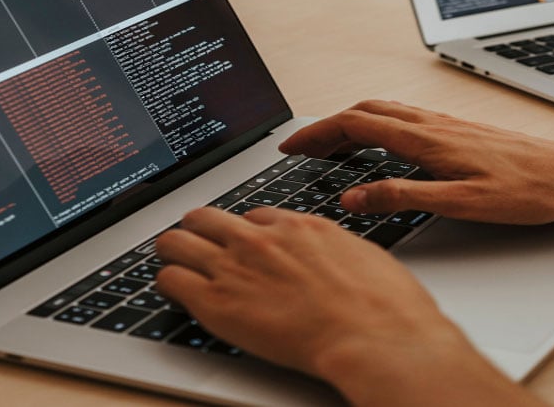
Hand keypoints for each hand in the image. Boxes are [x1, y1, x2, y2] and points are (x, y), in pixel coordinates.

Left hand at [154, 207, 531, 404]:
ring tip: (177, 267)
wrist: (377, 336)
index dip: (244, 233)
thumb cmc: (385, 306)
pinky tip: (176, 295)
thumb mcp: (364, 256)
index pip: (251, 217)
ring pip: (175, 241)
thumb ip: (334, 250)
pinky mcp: (216, 302)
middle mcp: (261, 239)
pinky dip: (168, 285)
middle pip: (205, 218)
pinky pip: (169, 279)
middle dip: (200, 232)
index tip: (241, 246)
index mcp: (298, 225)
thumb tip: (333, 255)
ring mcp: (235, 266)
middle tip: (199, 248)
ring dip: (174, 253)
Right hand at [279, 100, 553, 223]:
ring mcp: (447, 124)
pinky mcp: (460, 131)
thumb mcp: (461, 204)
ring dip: (350, 123)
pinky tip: (381, 144)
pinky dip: (376, 125)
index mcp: (427, 139)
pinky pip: (404, 118)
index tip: (292, 146)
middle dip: (327, 126)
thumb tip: (353, 197)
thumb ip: (403, 197)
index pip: (356, 124)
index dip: (318, 134)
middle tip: (301, 147)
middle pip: (365, 111)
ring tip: (330, 146)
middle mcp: (434, 123)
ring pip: (385, 111)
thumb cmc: (527, 192)